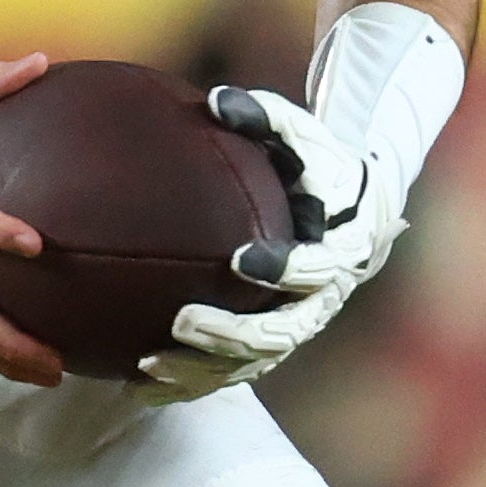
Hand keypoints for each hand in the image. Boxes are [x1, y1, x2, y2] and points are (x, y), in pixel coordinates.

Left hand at [135, 86, 401, 402]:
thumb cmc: (312, 160)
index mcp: (333, 251)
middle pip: (280, 333)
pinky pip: (228, 373)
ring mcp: (293, 326)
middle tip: (182, 324)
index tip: (243, 261)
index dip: (284, 269)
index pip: (314, 267)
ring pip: (251, 365)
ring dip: (202, 371)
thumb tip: (218, 99)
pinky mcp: (267, 344)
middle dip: (233, 335)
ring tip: (147, 366)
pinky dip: (187, 383)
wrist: (350, 205)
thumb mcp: (296, 133)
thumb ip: (262, 118)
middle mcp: (318, 300)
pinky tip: (135, 386)